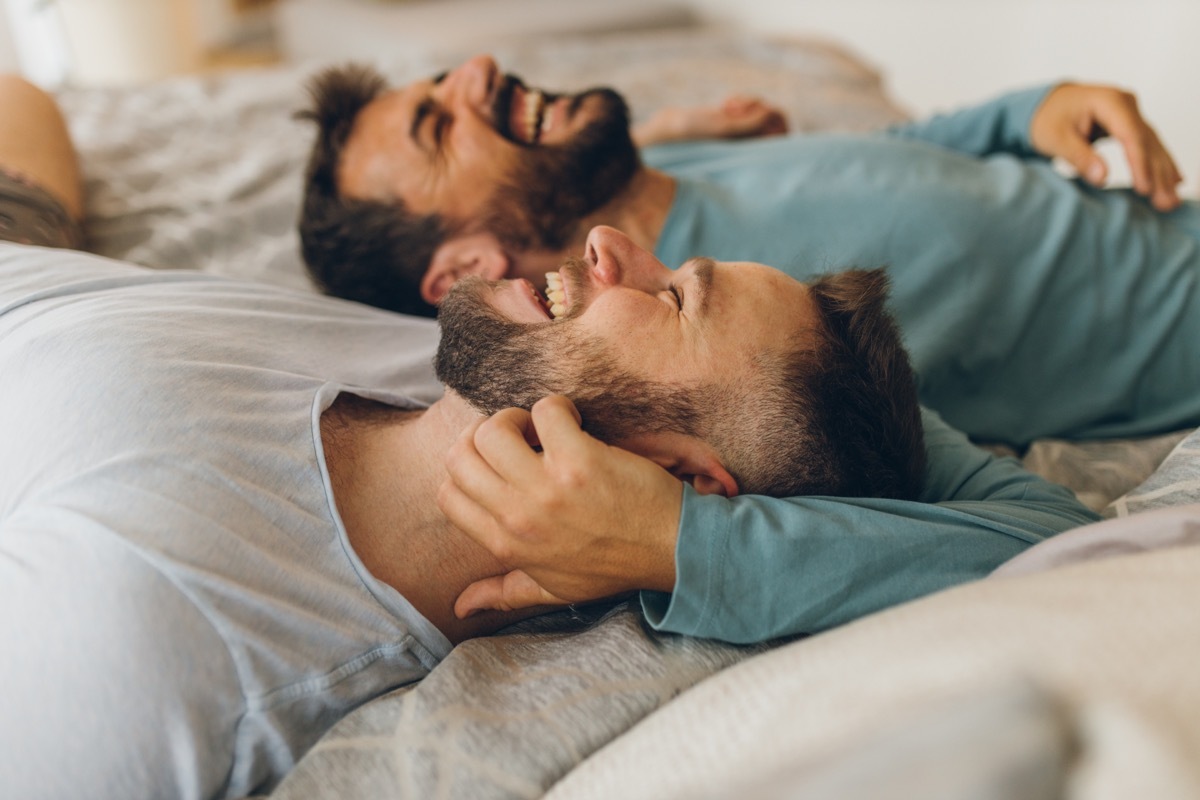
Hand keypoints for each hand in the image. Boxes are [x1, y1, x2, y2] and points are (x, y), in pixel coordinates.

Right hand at [439, 395, 683, 617]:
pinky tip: (574, 423)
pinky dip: (557, 408)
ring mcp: (548, 488)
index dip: (465, 469)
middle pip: (460, 455)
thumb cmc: (612, 566)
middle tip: (518, 439)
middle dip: (483, 436)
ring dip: (516, 418)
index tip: (495, 462)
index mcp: (507, 544)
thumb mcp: (552, 589)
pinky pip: (546, 411)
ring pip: (493, 429)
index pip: (448, 495)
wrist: (670, 551)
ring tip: (541, 430)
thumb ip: (503, 593)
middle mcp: (519, 517)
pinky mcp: (581, 460)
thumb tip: (460, 607)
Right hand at [633, 95, 788, 146]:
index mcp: (752, 153)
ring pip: (763, 110)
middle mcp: (750, 143)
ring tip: (730, 106)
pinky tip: (726, 104)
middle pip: (777, 120)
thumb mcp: (724, 127)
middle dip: (761, 106)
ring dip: (750, 102)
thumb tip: (770, 113)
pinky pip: (749, 106)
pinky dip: (741, 100)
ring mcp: (742, 132)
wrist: (672, 128)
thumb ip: (749, 123)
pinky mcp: (733, 121)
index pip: (782, 134)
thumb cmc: (695, 134)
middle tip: (740, 108)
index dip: (775, 117)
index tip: (756, 114)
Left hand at [1030, 83, 1182, 210]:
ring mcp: (1131, 113)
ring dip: (1163, 173)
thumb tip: (1101, 179)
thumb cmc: (1048, 118)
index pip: (1130, 135)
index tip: (1145, 189)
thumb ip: (1079, 157)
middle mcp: (1126, 104)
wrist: (1048, 104)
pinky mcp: (1131, 125)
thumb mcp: (1056, 138)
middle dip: (1158, 174)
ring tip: (1171, 200)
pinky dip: (1158, 165)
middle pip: (1147, 142)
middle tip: (1167, 202)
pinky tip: (1173, 182)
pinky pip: (1148, 146)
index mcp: (1109, 101)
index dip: (1139, 163)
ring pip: (1152, 146)